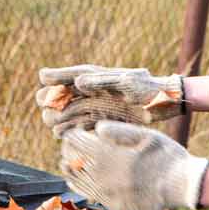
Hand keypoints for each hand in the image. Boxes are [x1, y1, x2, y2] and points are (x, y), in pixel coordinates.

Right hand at [37, 65, 185, 136]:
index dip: (56, 77)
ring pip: (68, 112)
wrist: (164, 104)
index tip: (44, 79)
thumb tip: (78, 83)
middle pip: (62, 95)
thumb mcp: (128, 82)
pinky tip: (63, 135)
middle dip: (53, 101)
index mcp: (95, 76)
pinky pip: (80, 125)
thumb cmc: (148, 88)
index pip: (68, 74)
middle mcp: (91, 90)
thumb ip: (103, 82)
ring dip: (59, 118)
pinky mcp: (101, 120)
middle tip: (49, 109)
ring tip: (54, 125)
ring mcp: (95, 106)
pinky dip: (71, 129)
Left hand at [60, 121, 208, 209]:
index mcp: (109, 155)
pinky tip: (76, 177)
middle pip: (72, 160)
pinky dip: (77, 183)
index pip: (76, 142)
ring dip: (69, 166)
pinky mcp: (112, 204)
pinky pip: (87, 193)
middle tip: (70, 144)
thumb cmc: (166, 156)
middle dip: (68, 150)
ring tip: (69, 159)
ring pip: (76, 178)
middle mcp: (103, 176)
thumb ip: (119, 130)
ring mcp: (106, 192)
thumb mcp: (146, 135)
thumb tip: (96, 128)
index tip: (74, 130)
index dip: (72, 134)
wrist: (182, 186)